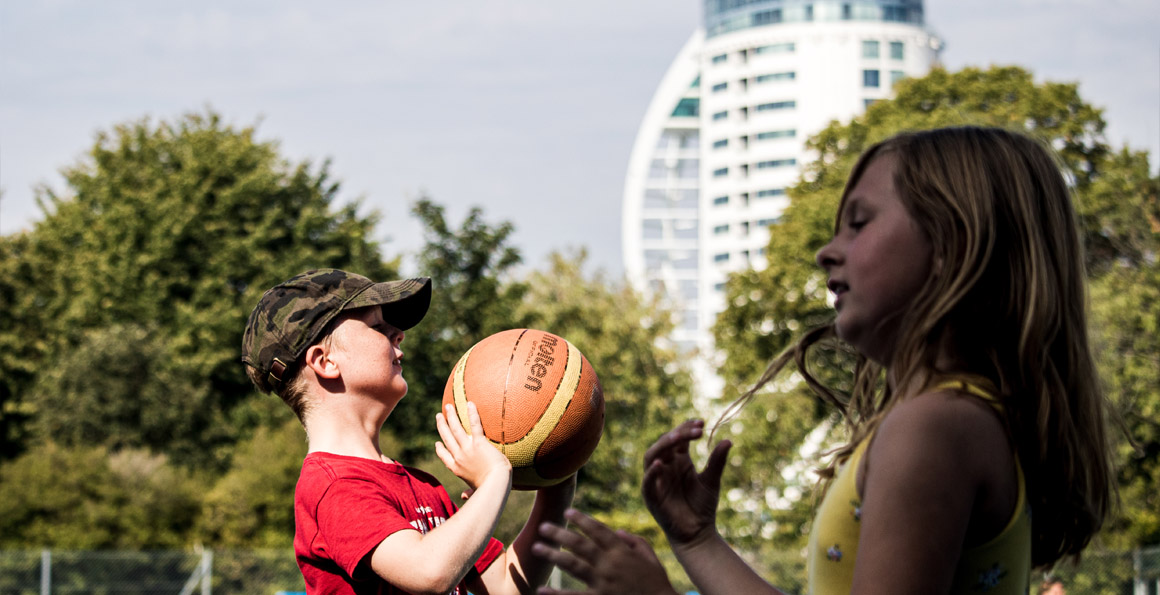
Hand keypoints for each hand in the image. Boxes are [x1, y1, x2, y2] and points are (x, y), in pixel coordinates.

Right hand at [435, 402, 511, 489]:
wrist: (496, 485)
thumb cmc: (488, 489)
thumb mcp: (475, 491)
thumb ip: (469, 493)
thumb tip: (464, 497)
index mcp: (457, 469)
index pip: (445, 457)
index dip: (440, 449)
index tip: (437, 443)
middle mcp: (459, 457)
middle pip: (447, 438)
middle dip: (442, 426)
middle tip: (438, 416)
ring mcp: (467, 449)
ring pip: (455, 429)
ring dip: (450, 416)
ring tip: (448, 406)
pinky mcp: (479, 443)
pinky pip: (474, 425)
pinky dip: (472, 414)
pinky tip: (470, 403)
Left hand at [532, 509, 677, 594]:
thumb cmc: (657, 584)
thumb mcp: (651, 558)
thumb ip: (634, 542)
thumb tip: (616, 531)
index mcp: (622, 551)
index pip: (598, 530)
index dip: (582, 519)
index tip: (568, 511)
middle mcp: (610, 563)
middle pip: (580, 544)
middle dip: (560, 533)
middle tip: (543, 527)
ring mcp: (603, 582)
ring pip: (573, 565)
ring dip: (553, 554)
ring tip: (536, 547)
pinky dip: (557, 594)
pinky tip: (541, 590)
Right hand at [642, 419, 730, 546]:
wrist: (698, 533)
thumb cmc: (702, 506)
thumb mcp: (712, 481)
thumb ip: (717, 461)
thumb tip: (728, 440)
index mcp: (678, 460)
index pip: (678, 438)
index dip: (687, 428)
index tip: (702, 421)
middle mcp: (665, 466)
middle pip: (664, 443)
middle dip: (678, 434)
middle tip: (695, 430)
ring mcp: (656, 480)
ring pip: (651, 456)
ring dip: (663, 446)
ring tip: (678, 439)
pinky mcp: (651, 496)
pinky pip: (648, 481)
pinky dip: (652, 472)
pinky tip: (661, 464)